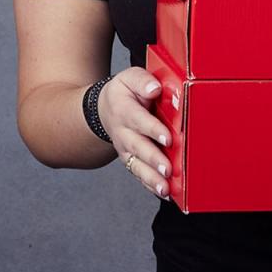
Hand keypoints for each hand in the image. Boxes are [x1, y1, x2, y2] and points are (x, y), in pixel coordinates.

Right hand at [96, 68, 171, 199]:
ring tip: (164, 188)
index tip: (168, 138)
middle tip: (167, 169)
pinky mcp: (130, 161)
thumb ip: (143, 81)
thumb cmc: (124, 93)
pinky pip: (139, 175)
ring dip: (151, 178)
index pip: (139, 120)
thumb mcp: (129, 78)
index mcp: (124, 110)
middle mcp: (123, 133)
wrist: (104, 110)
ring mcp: (126, 150)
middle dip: (153, 159)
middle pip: (138, 147)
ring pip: (137, 166)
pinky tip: (165, 193)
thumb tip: (155, 89)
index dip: (153, 129)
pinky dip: (150, 185)